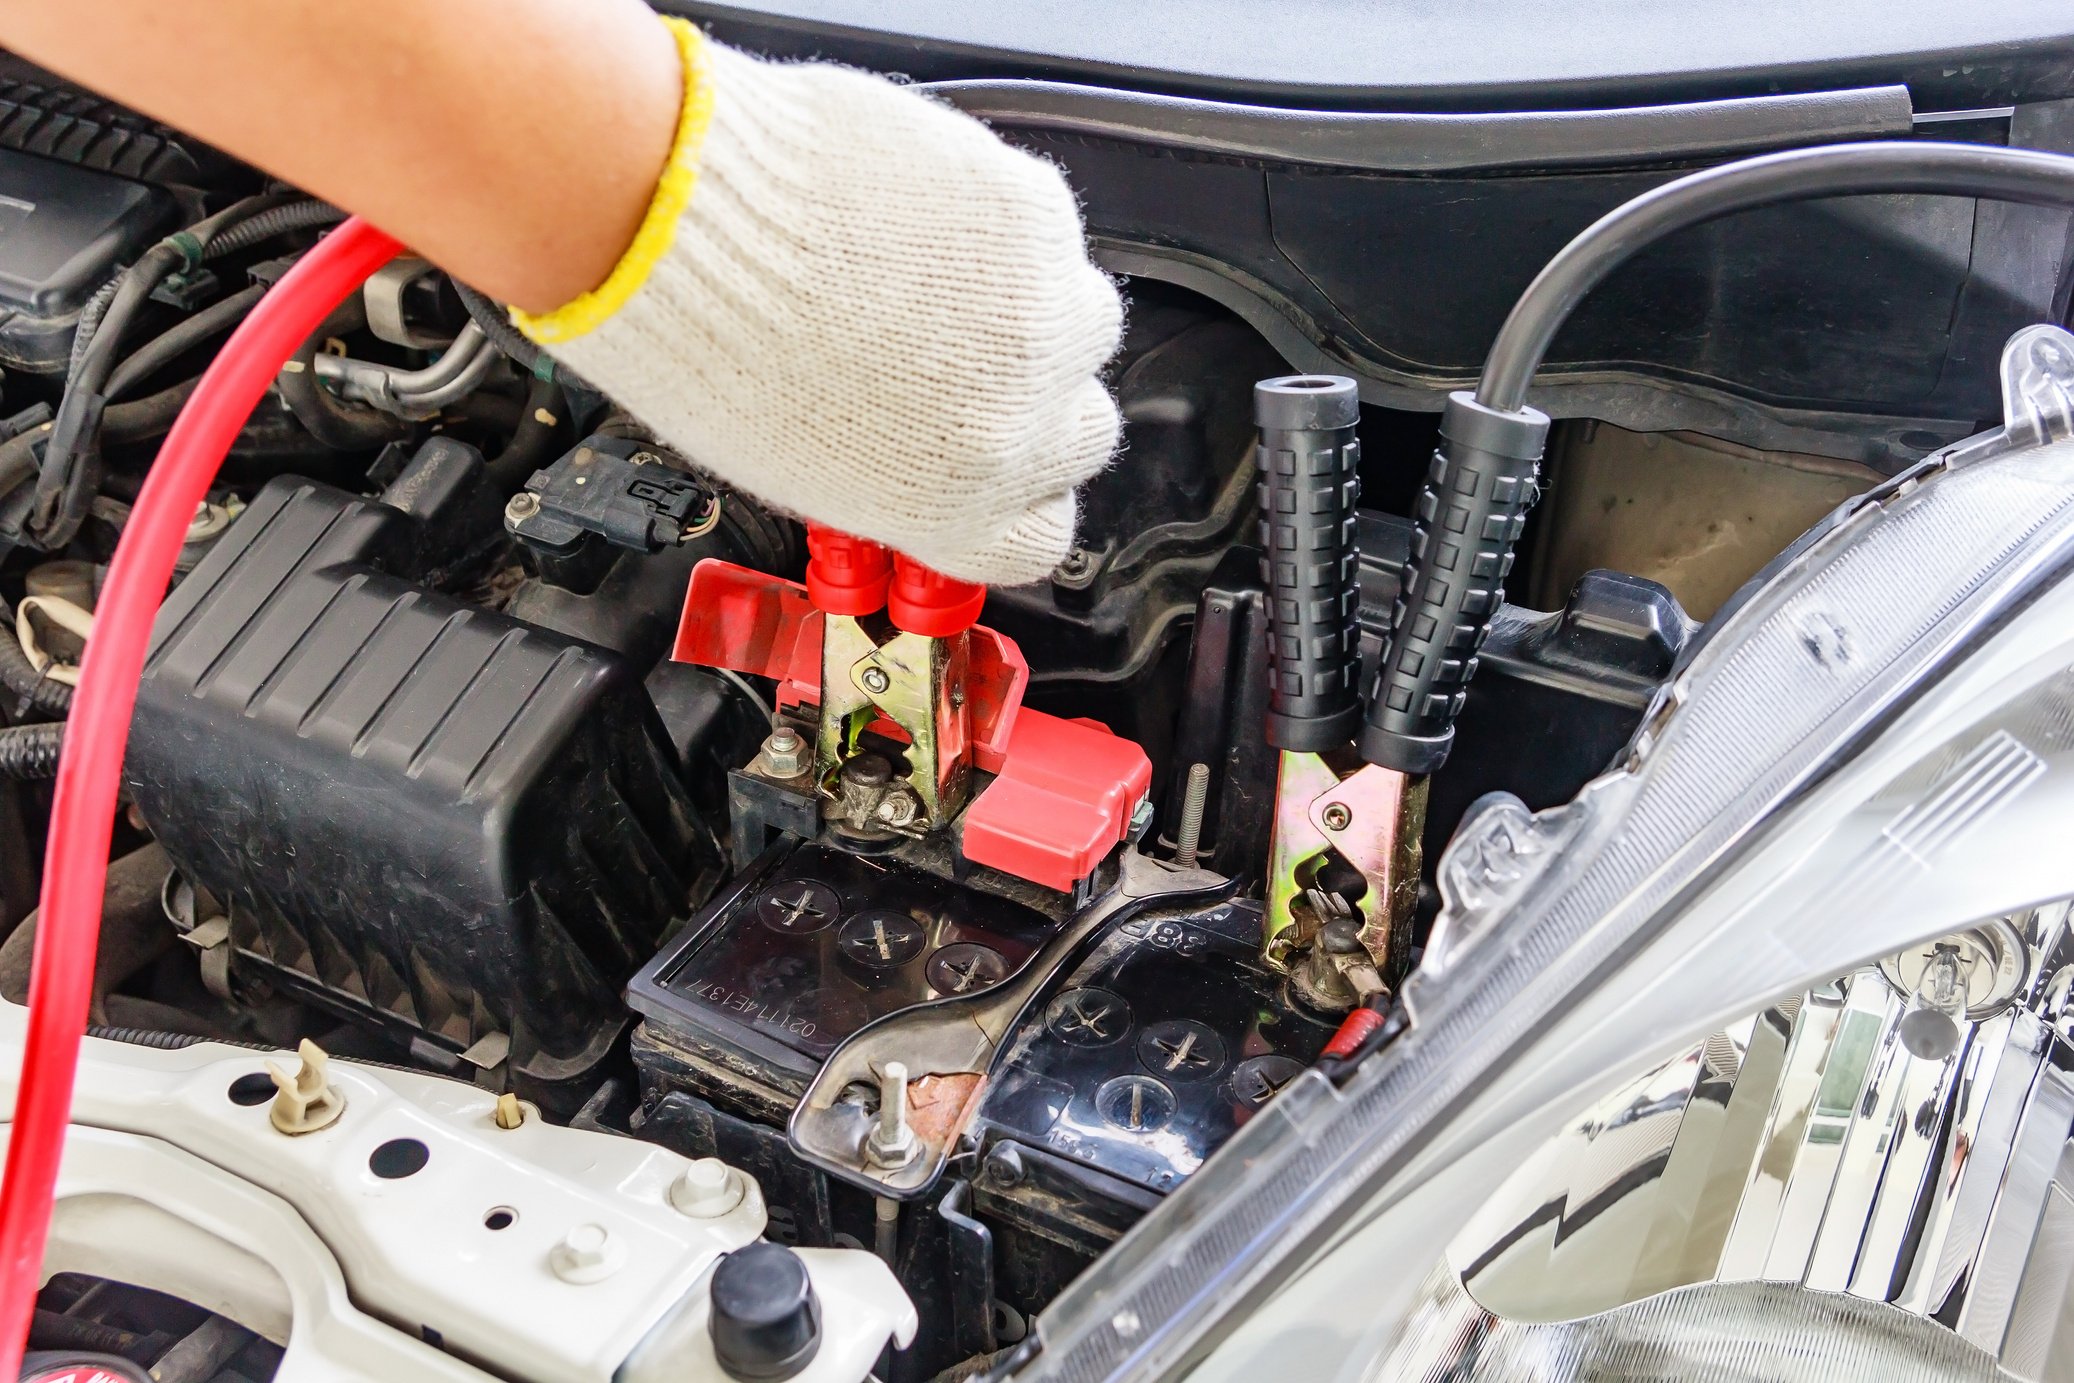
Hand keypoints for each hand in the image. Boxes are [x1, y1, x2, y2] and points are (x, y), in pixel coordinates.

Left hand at [522, 29, 1123, 585]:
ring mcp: (1037, 320)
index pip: (1041, 537)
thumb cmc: (707, 343)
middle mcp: (1014, 427)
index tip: (996, 463)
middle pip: (1083, 432)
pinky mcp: (1035, 218)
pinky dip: (998, 220)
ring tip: (939, 283)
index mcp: (952, 509)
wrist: (680, 219)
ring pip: (1083, 322)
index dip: (1020, 496)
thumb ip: (900, 478)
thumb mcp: (803, 469)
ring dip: (1031, 307)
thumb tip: (929, 458)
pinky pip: (1046, 227)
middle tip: (964, 360)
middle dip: (1034, 398)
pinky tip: (919, 216)